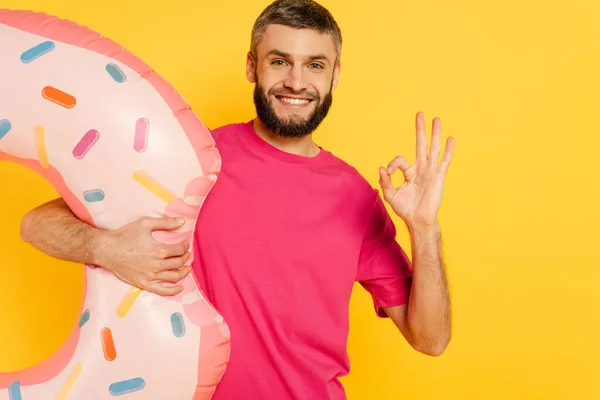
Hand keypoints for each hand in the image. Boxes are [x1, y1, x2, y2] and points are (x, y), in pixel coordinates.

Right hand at [93, 216, 191, 295]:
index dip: (185, 247)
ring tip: (187, 268)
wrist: (107, 250)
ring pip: (174, 277)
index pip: (179, 250)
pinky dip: (173, 290)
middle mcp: (156, 265)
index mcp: (158, 250)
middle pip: (179, 263)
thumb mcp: (145, 224)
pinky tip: (180, 288)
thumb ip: (165, 223)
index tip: (185, 245)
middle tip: (186, 255)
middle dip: (185, 258)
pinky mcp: (144, 284)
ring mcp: (151, 276)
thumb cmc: (125, 235)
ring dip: (184, 273)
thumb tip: (182, 221)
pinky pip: (163, 291)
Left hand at [378, 112, 453, 227]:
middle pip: (421, 144)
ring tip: (437, 119)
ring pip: (433, 148)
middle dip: (420, 129)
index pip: (400, 160)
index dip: (392, 164)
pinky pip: (444, 161)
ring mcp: (430, 171)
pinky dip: (447, 150)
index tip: (388, 173)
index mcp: (409, 172)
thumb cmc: (405, 209)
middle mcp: (421, 169)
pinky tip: (450, 138)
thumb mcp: (391, 195)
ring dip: (435, 133)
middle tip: (420, 113)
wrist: (418, 220)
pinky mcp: (438, 177)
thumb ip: (385, 181)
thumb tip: (381, 168)